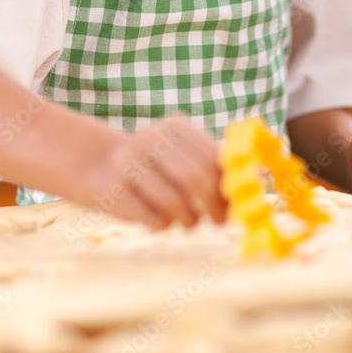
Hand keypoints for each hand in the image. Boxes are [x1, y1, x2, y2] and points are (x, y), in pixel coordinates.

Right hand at [83, 115, 227, 229]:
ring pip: (173, 201)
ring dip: (189, 219)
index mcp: (174, 127)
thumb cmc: (157, 166)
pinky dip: (164, 225)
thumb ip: (211, 166)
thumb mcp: (182, 154)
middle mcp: (150, 139)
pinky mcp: (115, 191)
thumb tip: (249, 184)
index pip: (210, 158)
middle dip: (213, 205)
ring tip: (190, 222)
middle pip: (194, 177)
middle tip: (221, 221)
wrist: (103, 166)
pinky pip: (152, 218)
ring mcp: (130, 163)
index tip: (234, 206)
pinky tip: (163, 220)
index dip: (225, 186)